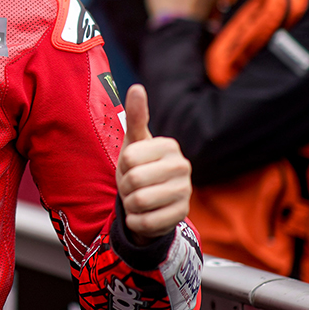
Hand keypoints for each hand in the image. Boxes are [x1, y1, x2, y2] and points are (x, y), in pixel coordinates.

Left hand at [116, 85, 191, 244]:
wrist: (150, 202)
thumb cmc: (140, 167)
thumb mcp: (134, 142)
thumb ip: (136, 116)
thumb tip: (137, 87)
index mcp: (169, 146)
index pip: (129, 157)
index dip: (123, 166)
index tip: (131, 166)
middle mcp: (182, 167)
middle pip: (134, 180)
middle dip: (125, 187)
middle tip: (133, 186)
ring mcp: (185, 192)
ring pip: (139, 202)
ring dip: (130, 204)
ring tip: (138, 199)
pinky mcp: (182, 215)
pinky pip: (145, 222)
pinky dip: (136, 221)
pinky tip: (143, 215)